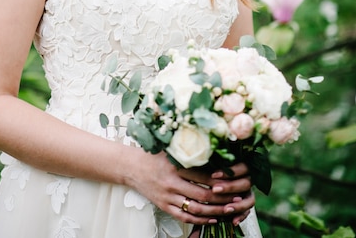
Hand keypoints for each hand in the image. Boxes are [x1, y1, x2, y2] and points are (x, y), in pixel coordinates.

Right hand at [127, 150, 254, 226]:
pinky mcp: (164, 206)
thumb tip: (212, 148)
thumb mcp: (169, 148)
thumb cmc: (153, 155)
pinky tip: (212, 219)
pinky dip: (200, 220)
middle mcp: (171, 182)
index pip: (202, 175)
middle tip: (238, 198)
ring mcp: (167, 196)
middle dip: (222, 198)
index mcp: (174, 165)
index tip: (234, 179)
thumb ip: (188, 148)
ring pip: (195, 209)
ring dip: (214, 211)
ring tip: (229, 210)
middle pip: (202, 194)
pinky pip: (184, 217)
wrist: (131, 167)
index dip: (220, 179)